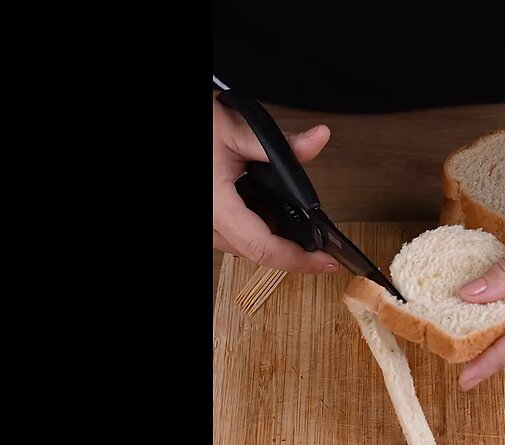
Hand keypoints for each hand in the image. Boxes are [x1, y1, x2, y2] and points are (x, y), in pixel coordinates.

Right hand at [212, 98, 339, 273]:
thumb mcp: (236, 128)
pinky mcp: (207, 219)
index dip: (297, 260)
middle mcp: (207, 220)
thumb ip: (280, 144)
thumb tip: (317, 139)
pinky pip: (230, 238)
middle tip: (322, 253)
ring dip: (271, 246)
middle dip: (290, 255)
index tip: (325, 262)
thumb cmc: (199, 127)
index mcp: (215, 203)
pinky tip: (273, 222)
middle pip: (253, 254)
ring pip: (240, 249)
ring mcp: (205, 223)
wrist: (179, 123)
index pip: (261, 246)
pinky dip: (255, 234)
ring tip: (303, 239)